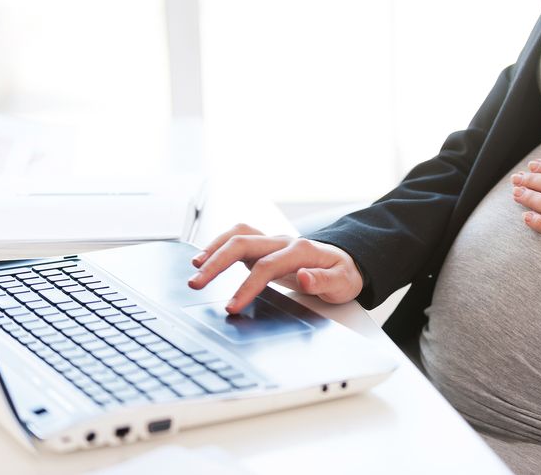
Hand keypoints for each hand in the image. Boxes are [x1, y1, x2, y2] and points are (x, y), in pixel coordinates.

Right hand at [188, 223, 363, 313]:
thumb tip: (304, 276)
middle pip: (243, 243)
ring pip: (237, 235)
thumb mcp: (343, 283)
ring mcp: (272, 242)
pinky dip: (218, 245)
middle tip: (196, 283)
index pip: (266, 267)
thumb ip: (323, 281)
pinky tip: (205, 258)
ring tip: (194, 268)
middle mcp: (283, 242)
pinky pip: (238, 238)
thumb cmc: (343, 274)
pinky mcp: (264, 247)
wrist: (346, 262)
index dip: (247, 286)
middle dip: (217, 262)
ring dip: (213, 249)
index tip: (232, 306)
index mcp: (301, 250)